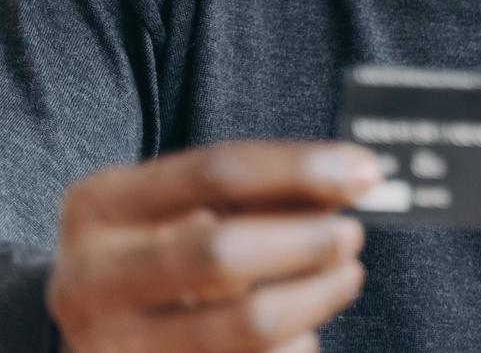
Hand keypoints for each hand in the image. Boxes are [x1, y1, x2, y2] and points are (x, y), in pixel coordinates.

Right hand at [46, 140, 383, 352]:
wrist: (96, 325)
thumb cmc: (157, 248)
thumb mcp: (181, 205)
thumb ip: (257, 191)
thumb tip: (350, 177)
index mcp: (100, 206)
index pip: (216, 172)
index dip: (301, 168)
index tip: (364, 171)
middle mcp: (92, 278)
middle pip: (223, 253)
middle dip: (307, 241)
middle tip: (351, 235)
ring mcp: (112, 346)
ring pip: (245, 324)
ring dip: (316, 297)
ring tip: (344, 276)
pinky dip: (295, 345)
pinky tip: (302, 329)